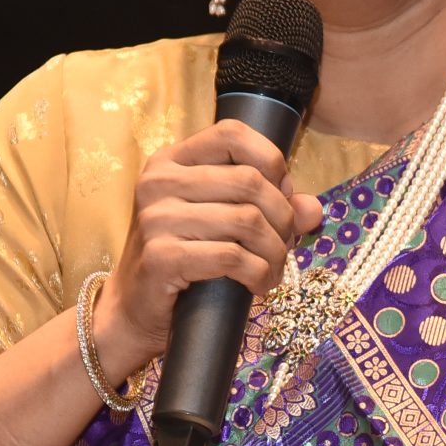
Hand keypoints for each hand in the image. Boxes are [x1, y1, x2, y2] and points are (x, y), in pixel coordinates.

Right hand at [92, 120, 324, 378]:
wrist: (133, 311)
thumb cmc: (183, 262)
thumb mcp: (223, 224)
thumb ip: (269, 208)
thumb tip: (312, 209)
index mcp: (171, 161)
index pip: (232, 134)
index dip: (270, 160)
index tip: (281, 194)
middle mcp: (158, 182)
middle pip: (250, 181)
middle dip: (282, 217)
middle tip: (284, 246)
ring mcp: (156, 218)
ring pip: (247, 221)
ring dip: (275, 252)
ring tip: (274, 271)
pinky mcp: (161, 256)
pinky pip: (232, 257)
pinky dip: (258, 274)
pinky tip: (259, 285)